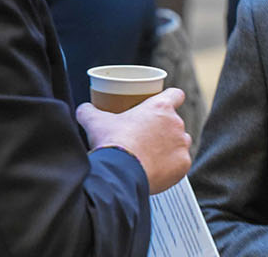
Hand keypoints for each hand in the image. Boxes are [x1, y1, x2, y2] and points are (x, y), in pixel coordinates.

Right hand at [76, 88, 191, 193]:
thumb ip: (89, 111)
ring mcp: (182, 145)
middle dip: (164, 130)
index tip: (164, 105)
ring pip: (180, 143)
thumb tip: (84, 109)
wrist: (120, 172)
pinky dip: (171, 167)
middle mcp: (176, 124)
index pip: (176, 95)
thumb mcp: (95, 121)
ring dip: (169, 147)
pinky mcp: (183, 165)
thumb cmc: (112, 143)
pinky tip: (157, 170)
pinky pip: (180, 164)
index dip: (171, 98)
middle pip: (175, 123)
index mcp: (160, 108)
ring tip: (151, 156)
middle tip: (146, 138)